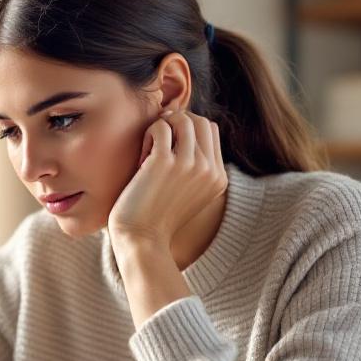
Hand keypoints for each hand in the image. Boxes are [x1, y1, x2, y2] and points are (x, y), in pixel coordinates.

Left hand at [106, 108, 227, 249]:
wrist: (142, 241)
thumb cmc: (157, 216)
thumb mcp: (189, 193)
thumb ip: (196, 167)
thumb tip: (184, 126)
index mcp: (218, 177)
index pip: (211, 130)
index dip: (188, 128)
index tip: (169, 142)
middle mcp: (209, 169)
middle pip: (199, 121)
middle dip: (176, 123)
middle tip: (157, 141)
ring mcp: (189, 165)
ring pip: (182, 119)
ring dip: (162, 127)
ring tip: (150, 150)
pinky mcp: (164, 162)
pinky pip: (160, 127)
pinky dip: (149, 134)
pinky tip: (142, 158)